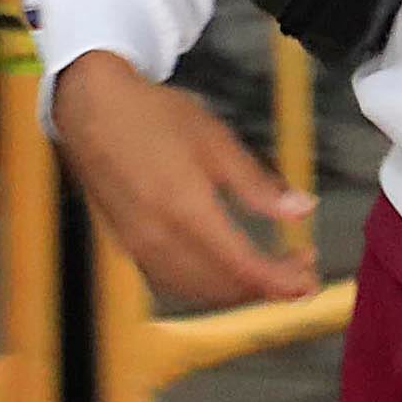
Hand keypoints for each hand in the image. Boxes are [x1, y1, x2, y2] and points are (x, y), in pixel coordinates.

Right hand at [52, 52, 318, 308]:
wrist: (91, 109)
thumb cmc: (155, 117)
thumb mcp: (216, 142)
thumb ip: (258, 185)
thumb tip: (302, 209)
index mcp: (187, 212)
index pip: (244, 268)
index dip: (282, 282)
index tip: (310, 282)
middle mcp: (160, 240)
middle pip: (224, 287)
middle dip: (267, 288)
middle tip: (297, 269)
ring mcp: (139, 248)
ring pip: (198, 292)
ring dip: (237, 291)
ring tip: (268, 272)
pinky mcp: (127, 247)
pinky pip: (173, 283)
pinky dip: (206, 287)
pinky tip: (223, 271)